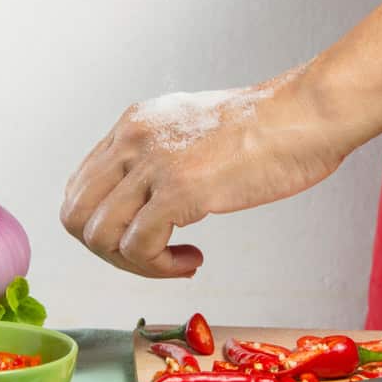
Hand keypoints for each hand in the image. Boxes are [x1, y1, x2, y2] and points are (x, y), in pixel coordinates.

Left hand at [60, 68, 348, 277]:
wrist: (305, 114)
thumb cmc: (267, 127)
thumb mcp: (192, 129)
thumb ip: (160, 155)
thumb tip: (147, 198)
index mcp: (133, 125)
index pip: (80, 187)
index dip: (104, 225)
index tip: (141, 238)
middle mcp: (131, 140)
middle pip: (76, 215)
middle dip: (109, 251)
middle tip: (151, 258)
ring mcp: (152, 164)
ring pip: (100, 236)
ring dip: (135, 264)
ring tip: (177, 261)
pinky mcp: (178, 189)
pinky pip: (139, 247)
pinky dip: (160, 267)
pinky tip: (193, 259)